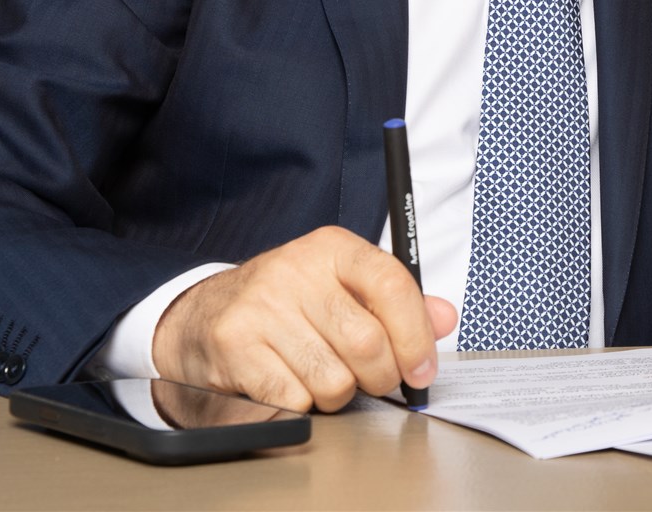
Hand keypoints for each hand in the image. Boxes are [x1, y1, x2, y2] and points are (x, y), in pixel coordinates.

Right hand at [152, 226, 458, 412]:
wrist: (206, 314)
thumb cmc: (289, 304)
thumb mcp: (344, 287)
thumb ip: (399, 303)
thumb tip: (445, 317)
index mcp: (332, 248)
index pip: (392, 285)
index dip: (416, 336)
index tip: (422, 370)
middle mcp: (295, 270)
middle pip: (367, 343)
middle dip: (379, 377)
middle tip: (372, 380)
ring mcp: (261, 306)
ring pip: (333, 380)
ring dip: (337, 394)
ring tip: (322, 376)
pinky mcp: (235, 344)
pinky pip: (294, 399)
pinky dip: (301, 405)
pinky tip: (289, 383)